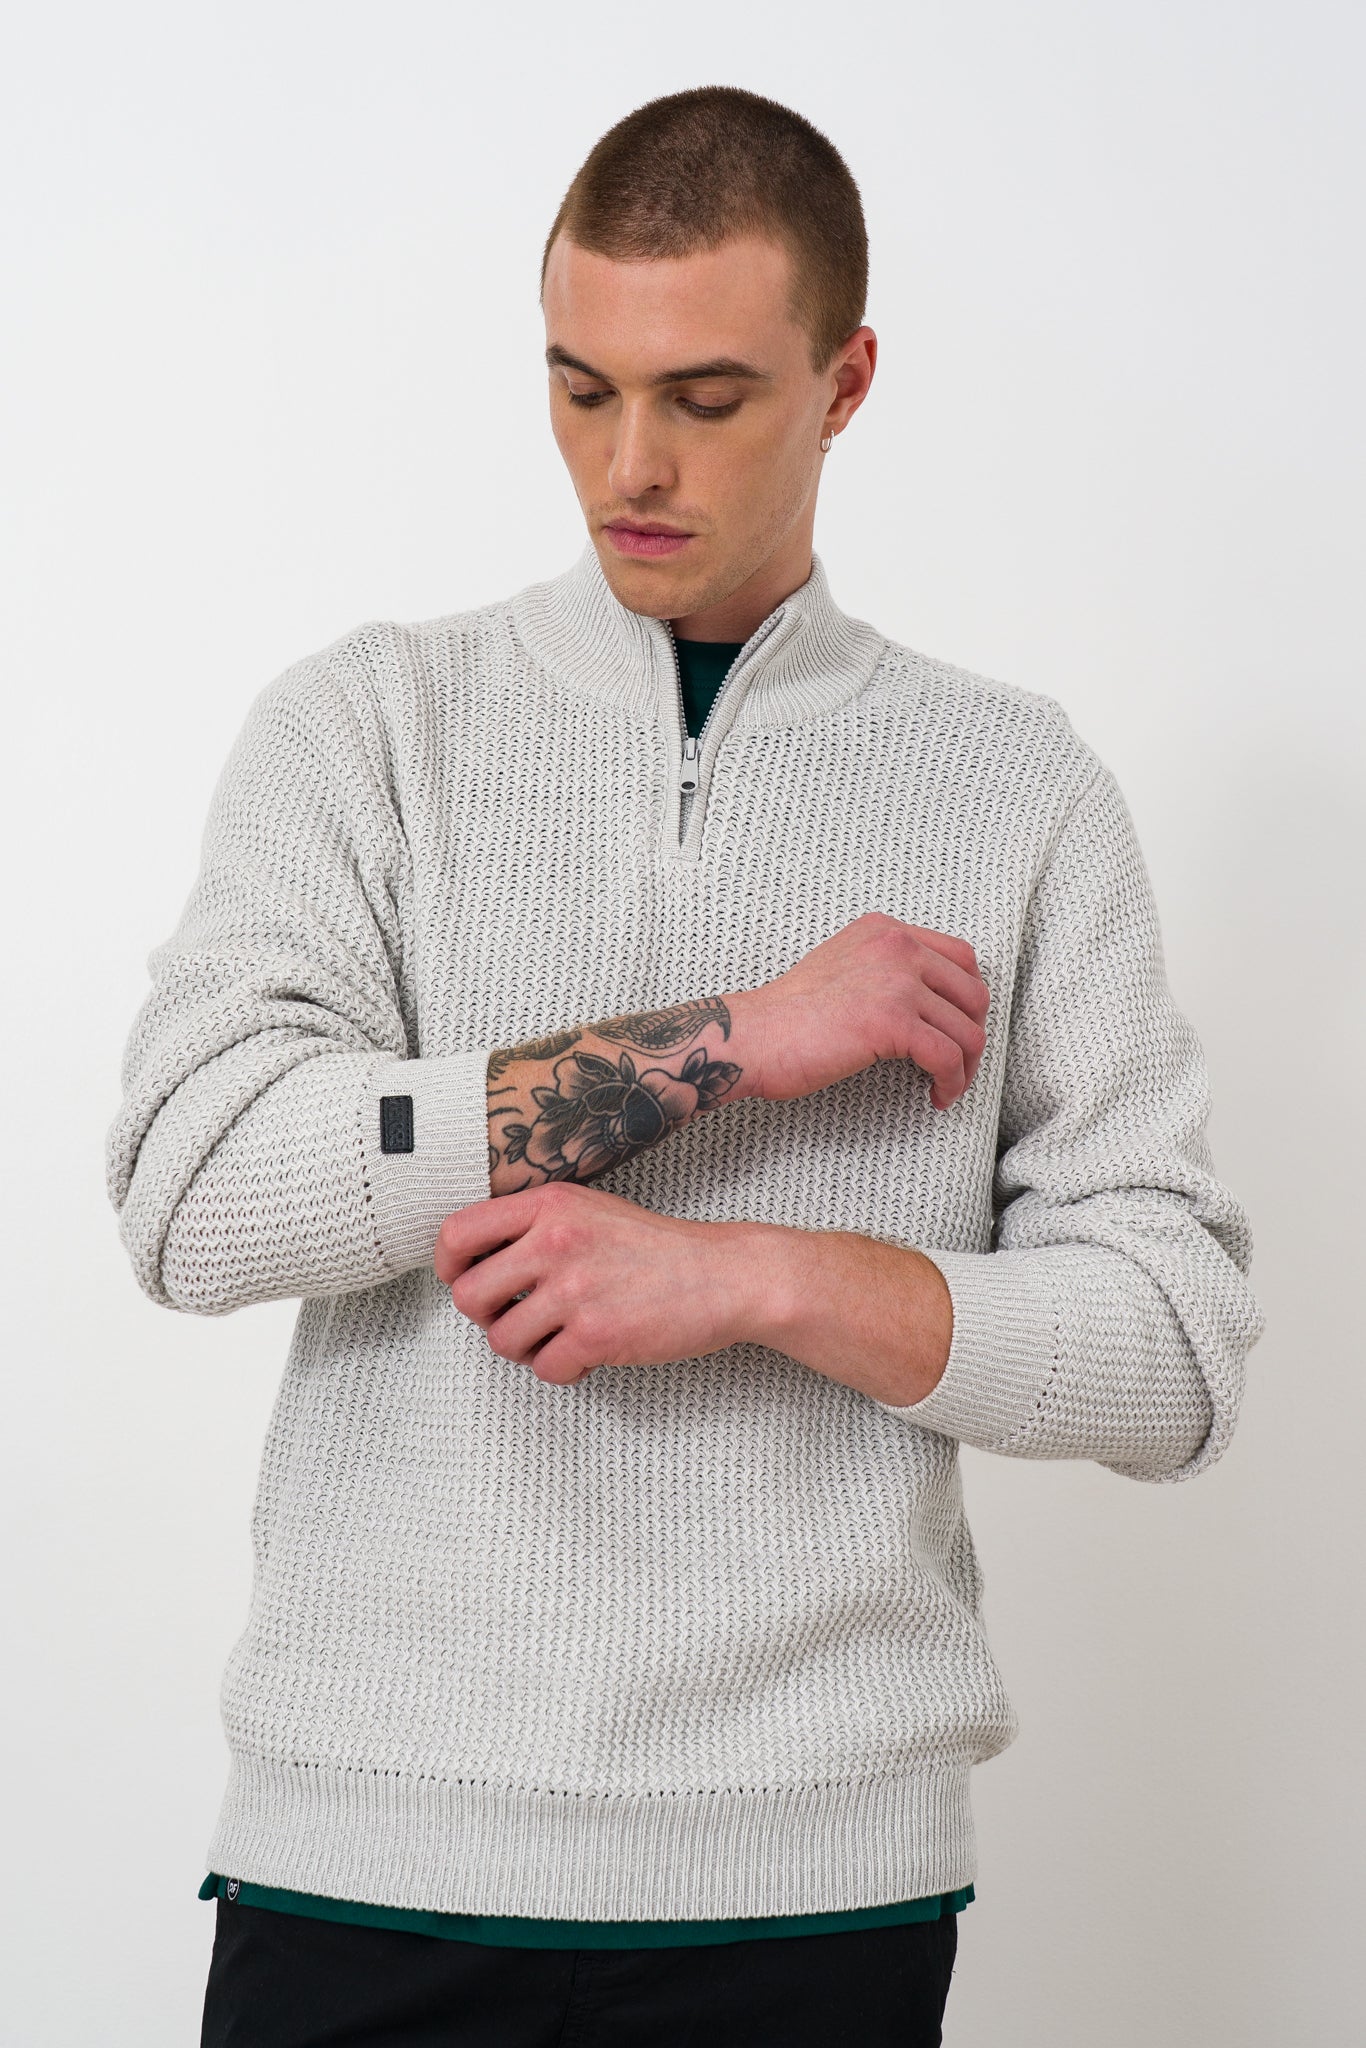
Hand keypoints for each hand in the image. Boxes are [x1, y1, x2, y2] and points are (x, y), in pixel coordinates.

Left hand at [434, 1181, 762, 1384]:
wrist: (725, 1275)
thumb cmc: (659, 1249)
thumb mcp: (589, 1210)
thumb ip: (534, 1226)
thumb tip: (477, 1261)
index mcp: (549, 1205)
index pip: (458, 1233)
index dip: (449, 1266)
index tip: (463, 1280)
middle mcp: (555, 1242)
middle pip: (468, 1296)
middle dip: (489, 1317)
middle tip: (518, 1316)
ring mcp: (575, 1290)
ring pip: (502, 1340)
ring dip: (526, 1349)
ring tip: (558, 1337)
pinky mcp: (597, 1334)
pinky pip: (545, 1369)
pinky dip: (564, 1369)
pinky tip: (587, 1353)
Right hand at [733, 912, 988, 1109]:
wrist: (752, 1036)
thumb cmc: (788, 1015)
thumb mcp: (842, 965)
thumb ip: (884, 969)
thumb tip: (930, 1003)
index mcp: (885, 931)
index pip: (961, 957)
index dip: (968, 1000)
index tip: (958, 1027)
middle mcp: (896, 947)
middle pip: (973, 993)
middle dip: (973, 1035)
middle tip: (958, 1064)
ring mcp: (896, 982)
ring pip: (967, 1030)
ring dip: (966, 1067)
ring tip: (947, 1086)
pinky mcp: (892, 1022)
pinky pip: (948, 1057)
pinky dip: (952, 1083)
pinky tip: (936, 1096)